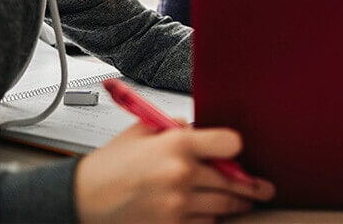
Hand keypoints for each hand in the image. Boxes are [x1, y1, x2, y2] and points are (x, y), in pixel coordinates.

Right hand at [74, 123, 274, 222]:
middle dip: (249, 185)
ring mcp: (177, 205)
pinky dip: (209, 219)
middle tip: (261, 188)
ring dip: (235, 205)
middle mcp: (181, 174)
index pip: (229, 144)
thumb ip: (176, 127)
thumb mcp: (144, 130)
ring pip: (222, 206)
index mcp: (177, 144)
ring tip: (243, 201)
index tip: (238, 151)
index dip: (236, 148)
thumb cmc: (112, 164)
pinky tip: (209, 213)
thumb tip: (201, 130)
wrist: (80, 200)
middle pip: (232, 181)